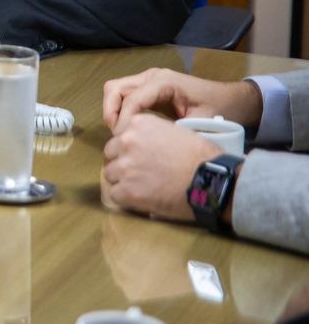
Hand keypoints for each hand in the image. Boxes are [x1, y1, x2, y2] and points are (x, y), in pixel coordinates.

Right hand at [102, 68, 262, 131]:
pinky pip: (125, 95)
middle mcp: (152, 76)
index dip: (124, 120)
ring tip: (121, 132)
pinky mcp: (148, 87)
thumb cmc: (219, 109)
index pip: (132, 99)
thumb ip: (175, 131)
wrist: (232, 100)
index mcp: (164, 82)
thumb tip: (151, 145)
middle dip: (111, 112)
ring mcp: (148, 80)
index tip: (124, 141)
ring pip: (115, 90)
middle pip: (115, 88)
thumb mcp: (201, 122)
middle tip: (118, 135)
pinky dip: (120, 110)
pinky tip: (129, 128)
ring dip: (113, 110)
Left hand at [102, 113, 220, 221]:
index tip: (141, 157)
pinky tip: (142, 200)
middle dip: (123, 163)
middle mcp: (126, 141)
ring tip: (143, 188)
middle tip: (141, 174)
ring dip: (123, 181)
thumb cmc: (202, 157)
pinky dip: (126, 199)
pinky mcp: (127, 190)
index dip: (129, 148)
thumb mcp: (175, 131)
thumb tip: (141, 144)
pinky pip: (115, 194)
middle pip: (111, 154)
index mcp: (139, 123)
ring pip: (110, 174)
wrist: (213, 182)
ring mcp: (125, 166)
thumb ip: (152, 134)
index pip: (120, 136)